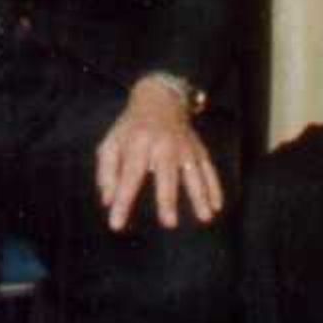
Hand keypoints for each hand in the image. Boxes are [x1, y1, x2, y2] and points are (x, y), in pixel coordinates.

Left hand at [95, 76, 223, 231]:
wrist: (160, 98)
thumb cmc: (131, 128)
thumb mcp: (111, 143)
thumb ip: (106, 172)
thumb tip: (108, 201)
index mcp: (138, 143)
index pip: (129, 175)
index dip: (122, 200)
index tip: (116, 223)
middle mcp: (163, 145)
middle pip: (166, 174)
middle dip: (167, 199)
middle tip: (169, 223)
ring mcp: (184, 147)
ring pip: (193, 173)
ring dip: (200, 195)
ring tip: (205, 217)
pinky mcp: (198, 149)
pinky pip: (208, 169)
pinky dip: (214, 187)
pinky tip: (216, 206)